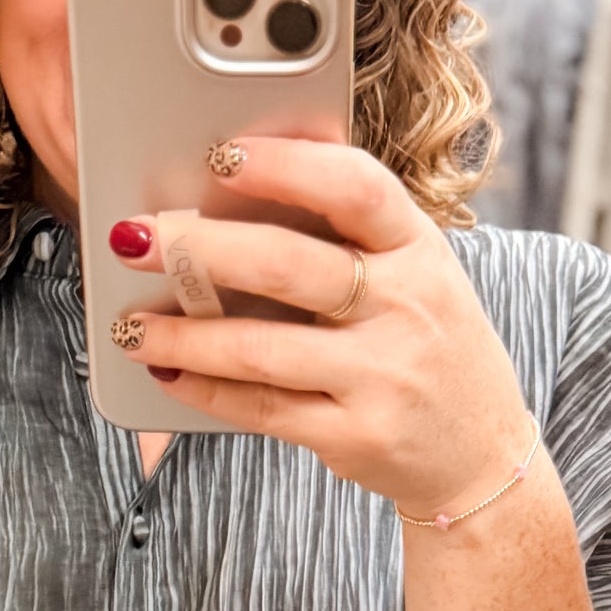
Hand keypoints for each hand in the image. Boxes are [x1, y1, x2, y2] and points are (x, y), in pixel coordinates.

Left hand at [110, 136, 538, 516]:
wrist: (480, 457)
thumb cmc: (428, 348)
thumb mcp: (417, 278)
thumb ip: (351, 240)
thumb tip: (233, 200)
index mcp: (421, 250)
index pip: (356, 187)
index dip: (285, 165)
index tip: (220, 154)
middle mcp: (408, 308)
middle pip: (289, 265)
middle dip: (199, 248)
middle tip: (135, 237)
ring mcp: (384, 376)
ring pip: (261, 348)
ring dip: (182, 336)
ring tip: (129, 326)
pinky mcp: (356, 436)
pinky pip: (262, 409)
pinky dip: (205, 389)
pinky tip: (167, 373)